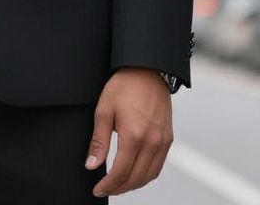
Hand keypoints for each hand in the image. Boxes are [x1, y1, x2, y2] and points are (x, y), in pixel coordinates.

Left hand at [85, 67, 172, 196]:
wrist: (147, 70)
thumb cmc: (124, 86)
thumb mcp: (104, 110)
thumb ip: (98, 141)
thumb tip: (92, 165)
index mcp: (134, 135)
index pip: (121, 172)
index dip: (108, 185)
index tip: (97, 189)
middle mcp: (152, 142)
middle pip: (136, 178)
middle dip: (119, 188)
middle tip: (106, 188)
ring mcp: (162, 141)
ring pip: (149, 176)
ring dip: (134, 184)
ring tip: (119, 184)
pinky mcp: (168, 138)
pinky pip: (158, 166)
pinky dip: (146, 175)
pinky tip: (135, 173)